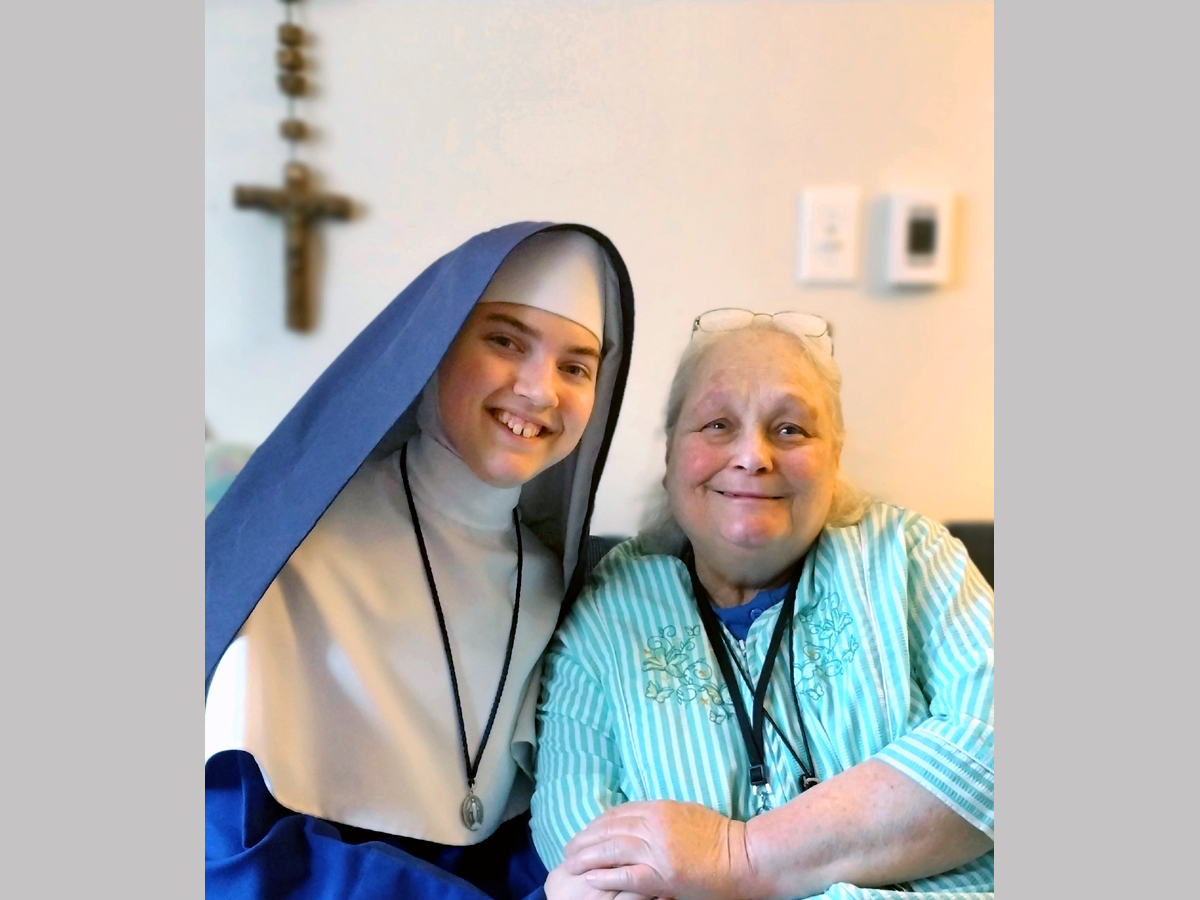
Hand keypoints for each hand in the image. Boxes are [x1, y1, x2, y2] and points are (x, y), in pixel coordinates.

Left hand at [562, 800, 751, 899]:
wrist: (744, 858)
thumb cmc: (719, 837)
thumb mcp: (686, 813)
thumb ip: (659, 815)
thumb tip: (635, 820)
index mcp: (659, 809)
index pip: (617, 813)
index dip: (595, 824)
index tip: (584, 832)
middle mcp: (654, 826)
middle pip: (608, 830)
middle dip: (584, 840)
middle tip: (567, 850)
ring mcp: (657, 851)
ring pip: (611, 850)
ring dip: (587, 857)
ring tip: (570, 864)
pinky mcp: (662, 876)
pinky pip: (626, 876)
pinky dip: (605, 877)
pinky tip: (590, 878)